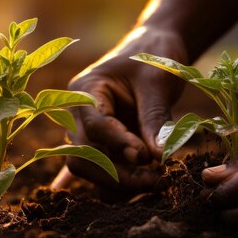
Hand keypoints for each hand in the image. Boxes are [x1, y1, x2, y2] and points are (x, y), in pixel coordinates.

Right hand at [65, 26, 186, 190]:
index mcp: (85, 91)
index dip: (118, 144)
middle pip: (82, 157)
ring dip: (121, 183)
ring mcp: (88, 134)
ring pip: (91, 171)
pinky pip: (103, 173)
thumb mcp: (157, 81)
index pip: (93, 126)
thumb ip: (155, 118)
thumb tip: (159, 157)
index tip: (147, 157)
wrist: (154, 50)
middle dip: (117, 175)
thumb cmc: (153, 57)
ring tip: (158, 181)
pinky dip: (121, 184)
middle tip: (156, 180)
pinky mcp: (103, 147)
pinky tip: (144, 187)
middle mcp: (78, 116)